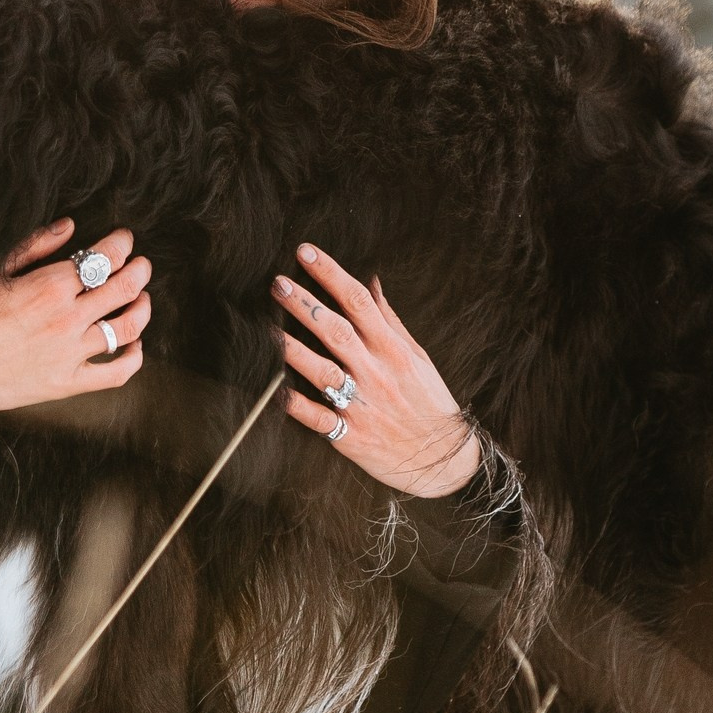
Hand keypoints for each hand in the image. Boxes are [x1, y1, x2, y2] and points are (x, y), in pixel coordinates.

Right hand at [0, 219, 151, 412]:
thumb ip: (35, 246)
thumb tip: (70, 227)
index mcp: (49, 286)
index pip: (103, 259)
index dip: (121, 244)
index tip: (125, 240)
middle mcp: (67, 319)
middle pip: (123, 288)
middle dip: (139, 270)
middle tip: (142, 265)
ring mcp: (70, 353)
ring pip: (127, 328)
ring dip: (142, 308)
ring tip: (143, 299)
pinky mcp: (67, 383)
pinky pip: (115, 373)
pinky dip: (133, 358)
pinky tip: (135, 345)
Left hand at [273, 241, 480, 498]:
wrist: (445, 460)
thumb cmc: (431, 402)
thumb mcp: (418, 356)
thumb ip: (390, 320)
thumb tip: (371, 282)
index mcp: (392, 349)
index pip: (359, 301)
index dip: (331, 274)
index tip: (305, 252)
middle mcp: (376, 372)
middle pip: (336, 331)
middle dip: (305, 305)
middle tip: (278, 282)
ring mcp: (363, 404)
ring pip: (323, 371)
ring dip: (293, 349)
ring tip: (267, 329)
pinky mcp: (351, 435)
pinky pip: (320, 418)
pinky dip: (298, 406)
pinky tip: (276, 392)